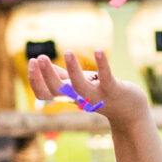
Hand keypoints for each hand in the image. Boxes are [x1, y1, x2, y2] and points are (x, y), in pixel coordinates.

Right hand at [31, 49, 149, 128]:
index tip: (32, 62)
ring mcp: (96, 96)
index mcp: (69, 96)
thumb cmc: (101, 94)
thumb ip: (62, 76)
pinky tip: (98, 51)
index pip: (45, 94)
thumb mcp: (78, 84)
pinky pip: (106, 78)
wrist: (129, 110)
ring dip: (72, 70)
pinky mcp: (114, 90)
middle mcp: (79, 98)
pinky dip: (102, 65)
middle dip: (46, 75)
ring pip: (80, 87)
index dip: (35, 80)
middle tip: (39, 57)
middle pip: (58, 91)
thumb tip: (41, 65)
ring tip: (67, 52)